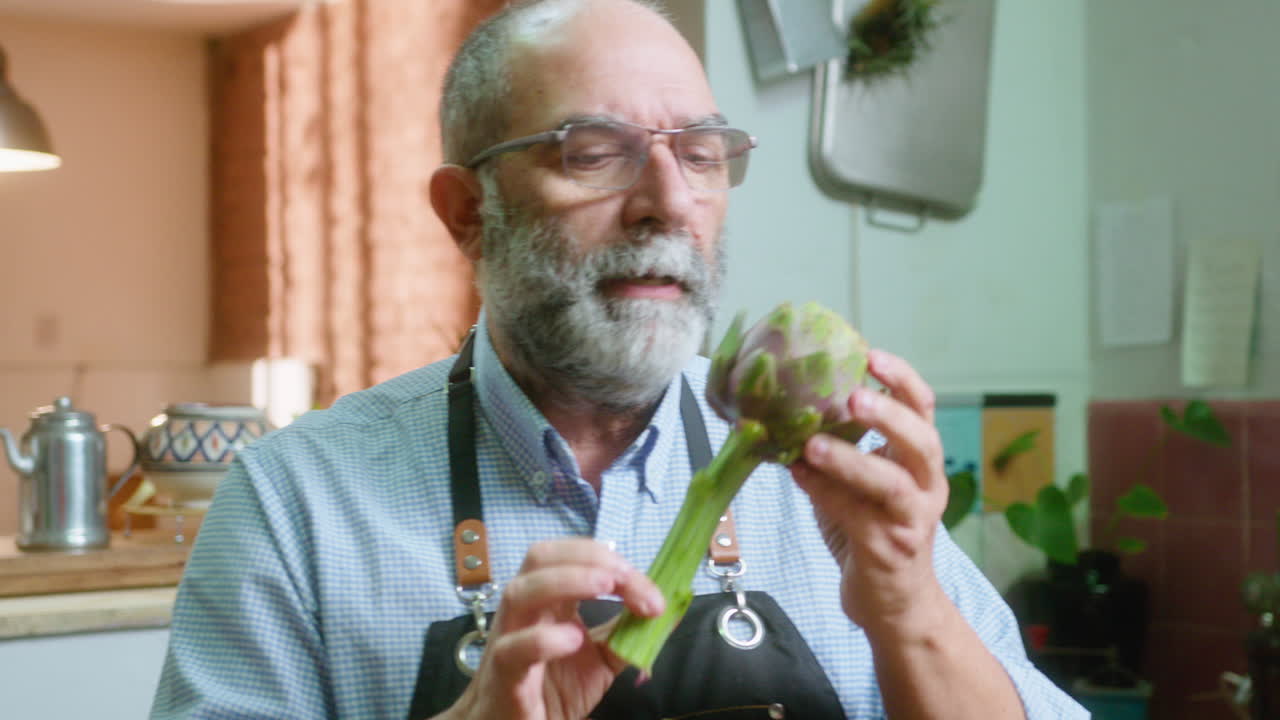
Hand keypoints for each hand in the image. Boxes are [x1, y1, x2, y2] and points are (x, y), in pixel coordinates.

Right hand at [442, 539, 664, 719]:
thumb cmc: (554, 691)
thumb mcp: (603, 657)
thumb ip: (630, 632)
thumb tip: (671, 608)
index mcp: (549, 600)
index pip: (574, 556)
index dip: (613, 561)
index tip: (652, 592)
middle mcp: (526, 610)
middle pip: (541, 557)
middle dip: (588, 557)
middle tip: (625, 579)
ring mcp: (510, 639)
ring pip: (520, 592)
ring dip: (566, 580)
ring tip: (605, 586)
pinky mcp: (505, 676)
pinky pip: (513, 650)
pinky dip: (544, 639)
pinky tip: (573, 639)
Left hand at [789, 348, 949, 635]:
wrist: (891, 601)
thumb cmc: (870, 529)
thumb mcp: (858, 480)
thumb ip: (837, 445)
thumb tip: (783, 406)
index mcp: (919, 460)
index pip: (922, 408)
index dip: (901, 379)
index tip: (870, 354)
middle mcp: (926, 486)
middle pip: (922, 441)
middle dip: (889, 414)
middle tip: (853, 395)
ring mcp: (910, 520)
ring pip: (892, 484)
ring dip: (851, 460)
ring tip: (814, 443)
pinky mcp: (888, 550)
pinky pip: (856, 517)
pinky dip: (824, 494)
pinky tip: (797, 476)